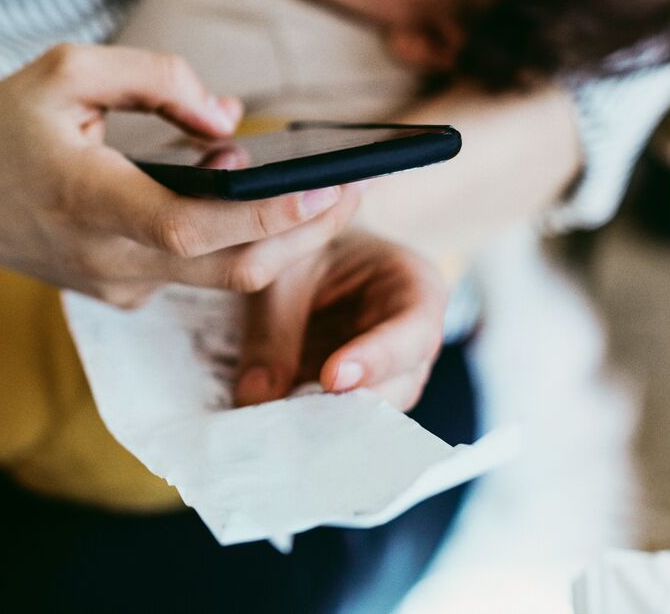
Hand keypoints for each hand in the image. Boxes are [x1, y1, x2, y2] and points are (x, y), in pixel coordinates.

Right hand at [0, 44, 358, 306]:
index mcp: (86, 198)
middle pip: (229, 269)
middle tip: (360, 187)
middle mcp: (106, 259)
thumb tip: (232, 120)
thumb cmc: (3, 125)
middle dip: (306, 232)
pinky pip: (193, 276)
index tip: (329, 185)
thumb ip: (156, 79)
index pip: (190, 227)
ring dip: (283, 243)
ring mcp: (114, 287)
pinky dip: (236, 246)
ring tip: (331, 192)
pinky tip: (260, 206)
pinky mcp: (121, 296)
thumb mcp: (67, 70)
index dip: (265, 215)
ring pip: (221, 281)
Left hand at [233, 231, 448, 410]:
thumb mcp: (285, 272)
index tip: (333, 378)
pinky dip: (313, 426)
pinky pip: (342, 417)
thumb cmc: (304, 241)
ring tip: (284, 430)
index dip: (377, 359)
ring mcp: (390, 372)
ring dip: (329, 423)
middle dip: (352, 406)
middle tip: (302, 421)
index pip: (412, 331)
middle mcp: (413, 338)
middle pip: (400, 385)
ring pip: (372, 412)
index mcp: (414, 288)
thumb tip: (255, 398)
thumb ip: (273, 330)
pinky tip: (280, 432)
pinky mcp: (357, 393)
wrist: (304, 238)